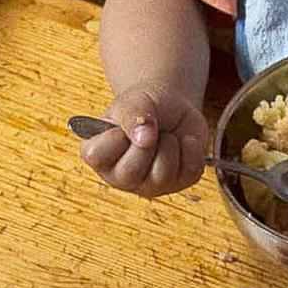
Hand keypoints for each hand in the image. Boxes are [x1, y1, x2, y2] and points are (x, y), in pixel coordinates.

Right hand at [78, 88, 207, 197]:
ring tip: (164, 135)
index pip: (97, 155)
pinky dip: (190, 148)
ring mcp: (151, 185)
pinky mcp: (180, 184)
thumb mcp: (132, 101)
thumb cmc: (144, 106)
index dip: (116, 136)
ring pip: (162, 173)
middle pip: (130, 171)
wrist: (172, 106)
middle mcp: (121, 177)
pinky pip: (190, 170)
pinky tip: (182, 141)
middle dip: (146, 142)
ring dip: (170, 144)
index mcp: (99, 156)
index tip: (126, 122)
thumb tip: (145, 138)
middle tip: (150, 129)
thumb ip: (132, 116)